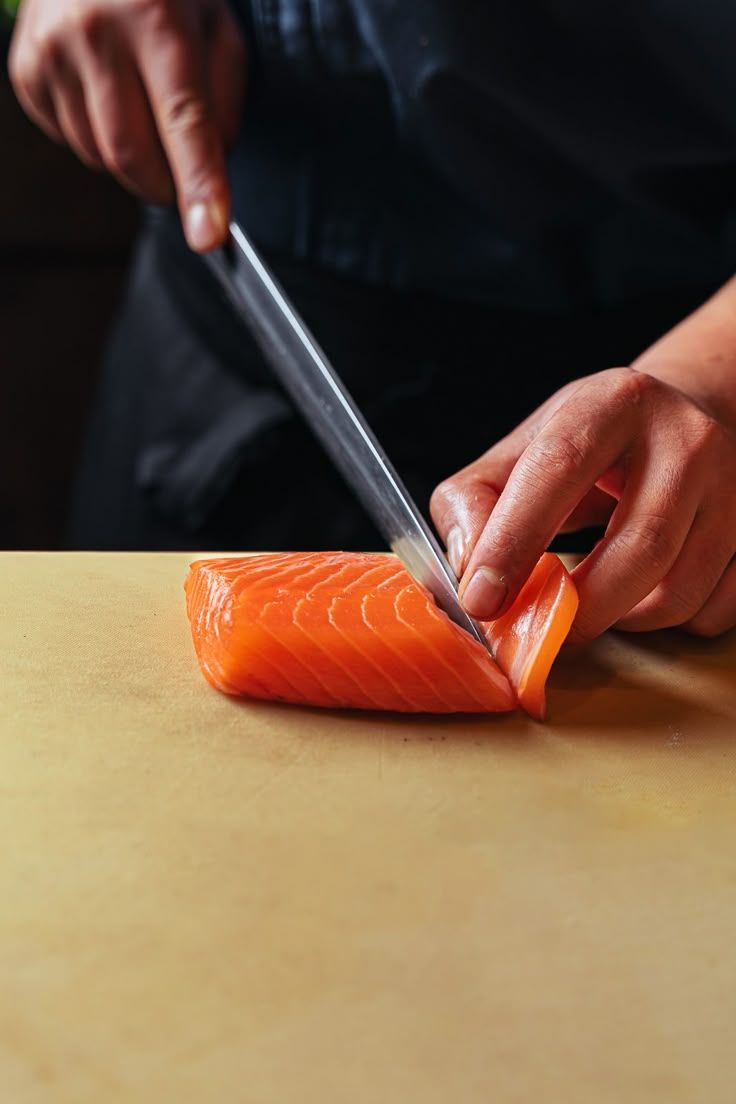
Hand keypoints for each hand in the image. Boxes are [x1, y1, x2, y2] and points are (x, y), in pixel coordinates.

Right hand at [9, 0, 245, 250]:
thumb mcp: (216, 27)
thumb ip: (223, 104)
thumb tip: (209, 180)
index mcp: (155, 17)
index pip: (183, 122)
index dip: (198, 185)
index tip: (207, 237)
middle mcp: (95, 33)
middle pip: (133, 157)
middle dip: (166, 186)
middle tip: (183, 175)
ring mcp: (51, 53)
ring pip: (100, 158)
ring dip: (133, 160)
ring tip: (141, 106)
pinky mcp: (27, 74)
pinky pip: (72, 143)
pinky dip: (98, 139)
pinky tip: (108, 95)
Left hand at [431, 366, 735, 640]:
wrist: (676, 423)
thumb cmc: (586, 445)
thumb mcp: (520, 451)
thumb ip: (474, 502)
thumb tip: (470, 572)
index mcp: (614, 403)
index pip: (560, 469)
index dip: (515, 540)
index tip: (483, 600)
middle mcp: (686, 438)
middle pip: (640, 547)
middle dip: (580, 609)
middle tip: (539, 629)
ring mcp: (733, 487)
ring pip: (678, 592)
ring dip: (621, 620)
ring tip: (591, 601)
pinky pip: (712, 613)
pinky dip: (666, 623)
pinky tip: (640, 595)